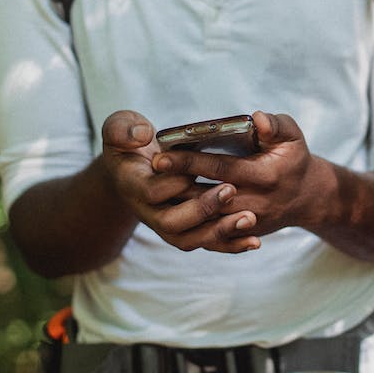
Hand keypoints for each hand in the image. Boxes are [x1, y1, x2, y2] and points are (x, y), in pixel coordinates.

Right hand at [101, 110, 259, 252]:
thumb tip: (142, 135)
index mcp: (132, 185)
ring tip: (249, 218)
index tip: (195, 171)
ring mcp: (165, 223)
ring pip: (190, 239)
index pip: (151, 193)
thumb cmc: (128, 142)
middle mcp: (147, 211)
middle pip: (171, 223)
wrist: (129, 167)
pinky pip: (206, 243)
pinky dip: (230, 245)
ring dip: (220, 232)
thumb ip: (123, 129)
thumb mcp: (119, 128)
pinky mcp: (184, 229)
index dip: (173, 184)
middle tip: (231, 190)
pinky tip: (254, 241)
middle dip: (202, 209)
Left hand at [151, 111, 331, 238]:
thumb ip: (275, 125)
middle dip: (176, 185)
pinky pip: (212, 234)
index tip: (161, 155)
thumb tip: (256, 118)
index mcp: (266, 175)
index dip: (190, 163)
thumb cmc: (293, 159)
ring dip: (179, 204)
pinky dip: (191, 222)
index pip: (220, 169)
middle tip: (150, 170)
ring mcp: (248, 222)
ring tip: (154, 187)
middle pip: (206, 197)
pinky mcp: (243, 234)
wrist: (307, 197)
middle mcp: (256, 203)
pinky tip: (171, 207)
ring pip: (206, 218)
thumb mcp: (292, 136)